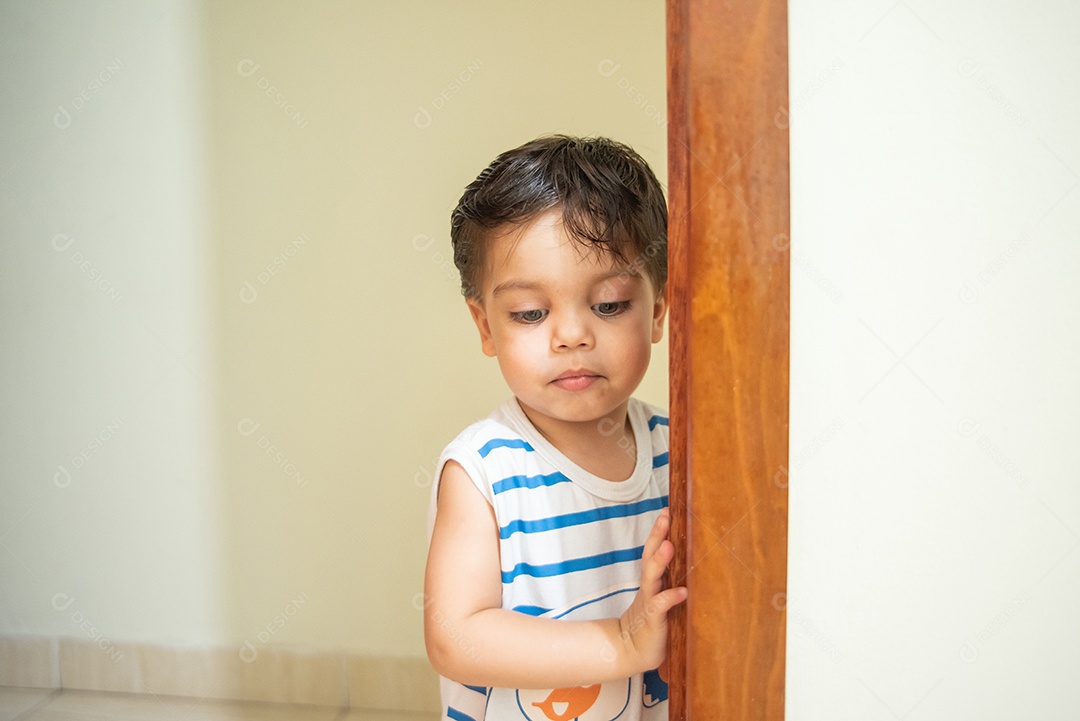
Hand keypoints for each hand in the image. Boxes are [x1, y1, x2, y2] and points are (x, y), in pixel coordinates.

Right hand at [616, 508, 687, 671]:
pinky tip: (683, 592)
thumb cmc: (653, 622)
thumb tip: (697, 560)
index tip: (668, 509)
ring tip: (670, 545)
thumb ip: (673, 580)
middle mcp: (649, 587)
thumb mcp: (662, 597)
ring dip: (660, 561)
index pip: (653, 549)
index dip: (659, 530)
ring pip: (652, 577)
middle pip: (649, 555)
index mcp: (652, 580)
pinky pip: (660, 607)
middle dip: (657, 535)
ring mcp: (648, 602)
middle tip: (665, 516)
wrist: (630, 650)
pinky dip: (670, 598)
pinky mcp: (652, 620)